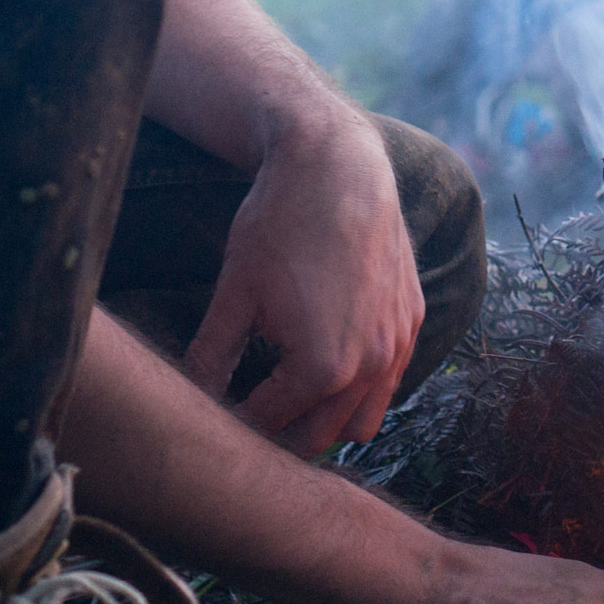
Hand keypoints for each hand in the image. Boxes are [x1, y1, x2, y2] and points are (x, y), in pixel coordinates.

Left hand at [183, 108, 420, 452]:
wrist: (338, 167)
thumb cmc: (280, 225)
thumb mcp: (234, 294)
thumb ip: (212, 357)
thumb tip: (191, 398)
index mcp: (321, 369)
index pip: (270, 424)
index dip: (234, 424)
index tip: (213, 420)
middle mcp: (370, 367)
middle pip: (319, 436)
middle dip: (280, 434)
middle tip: (245, 416)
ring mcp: (399, 345)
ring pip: (363, 420)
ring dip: (326, 420)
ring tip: (287, 400)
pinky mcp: (412, 321)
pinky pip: (389, 381)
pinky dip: (359, 388)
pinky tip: (329, 365)